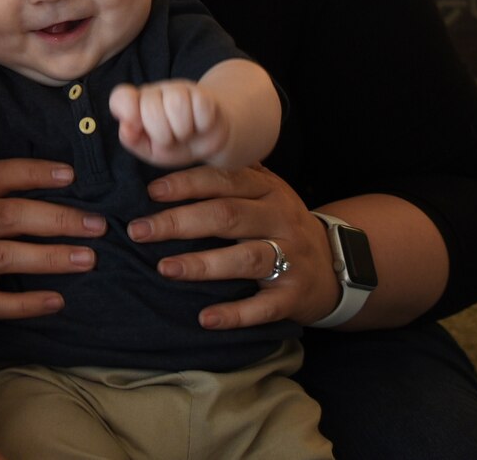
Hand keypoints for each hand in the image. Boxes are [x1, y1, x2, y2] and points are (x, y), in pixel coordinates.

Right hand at [0, 158, 103, 334]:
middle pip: (8, 215)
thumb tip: (71, 192)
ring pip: (4, 256)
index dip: (32, 172)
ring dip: (50, 257)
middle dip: (56, 218)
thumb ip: (5, 203)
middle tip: (97, 225)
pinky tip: (58, 301)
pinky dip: (28, 303)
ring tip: (88, 259)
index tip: (71, 174)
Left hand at [108, 79, 229, 167]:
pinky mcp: (201, 94)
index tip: (136, 128)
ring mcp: (178, 90)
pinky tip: (200, 126)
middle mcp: (154, 93)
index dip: (126, 111)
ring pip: (176, 104)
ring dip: (182, 130)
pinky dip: (202, 124)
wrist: (205, 142)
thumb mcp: (149, 150)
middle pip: (151, 108)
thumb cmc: (172, 145)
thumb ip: (132, 140)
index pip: (121, 97)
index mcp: (135, 104)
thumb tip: (126, 128)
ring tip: (184, 134)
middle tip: (170, 140)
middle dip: (162, 134)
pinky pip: (201, 106)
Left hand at [129, 163, 338, 328]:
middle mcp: (281, 219)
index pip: (224, 180)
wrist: (336, 266)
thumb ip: (229, 176)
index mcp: (268, 189)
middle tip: (140, 231)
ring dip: (202, 264)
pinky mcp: (295, 295)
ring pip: (245, 258)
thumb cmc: (280, 224)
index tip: (152, 192)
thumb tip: (173, 157)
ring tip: (165, 269)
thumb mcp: (265, 192)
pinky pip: (265, 306)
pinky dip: (236, 314)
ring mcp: (291, 257)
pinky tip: (206, 318)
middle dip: (179, 222)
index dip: (187, 184)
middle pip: (227, 216)